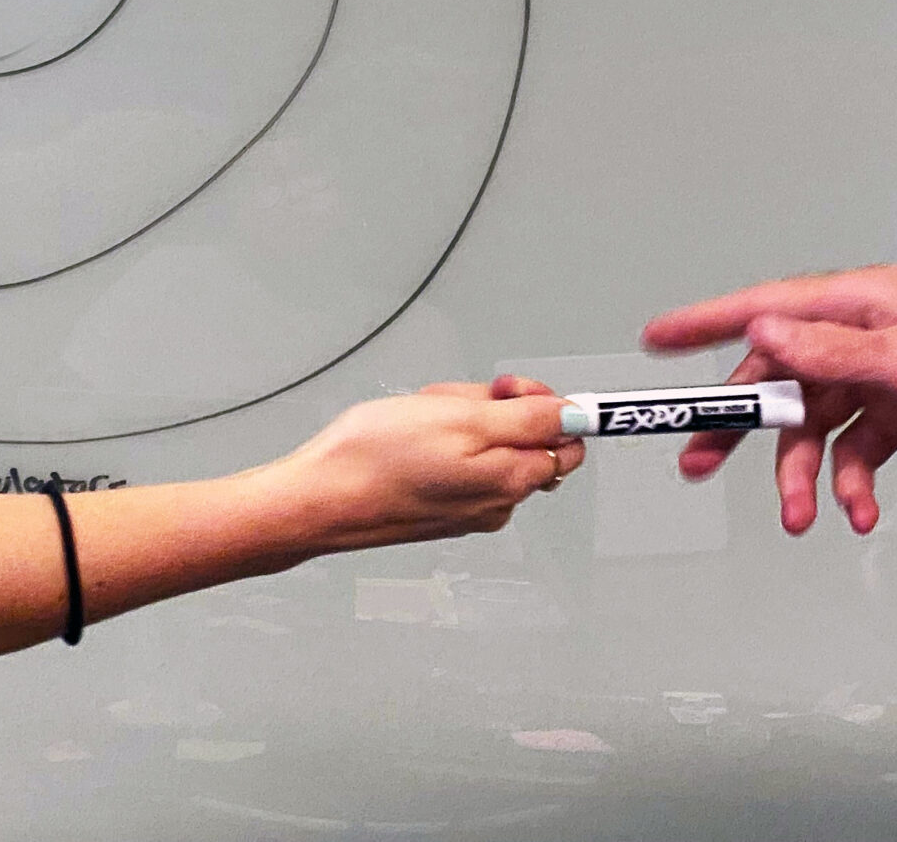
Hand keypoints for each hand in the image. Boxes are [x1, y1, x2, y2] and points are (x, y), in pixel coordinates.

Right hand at [265, 384, 582, 552]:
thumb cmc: (376, 459)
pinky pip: (459, 462)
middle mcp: (499, 502)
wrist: (318, 499)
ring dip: (461, 421)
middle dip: (494, 408)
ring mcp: (469, 508)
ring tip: (420, 418)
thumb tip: (578, 417)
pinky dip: (440, 441)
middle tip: (451, 402)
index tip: (506, 388)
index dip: (543, 401)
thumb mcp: (460, 417)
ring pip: (489, 446)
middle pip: (527, 438)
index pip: (568, 437)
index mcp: (513, 480)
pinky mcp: (441, 508)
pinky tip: (408, 437)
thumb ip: (529, 418)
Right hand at [641, 266, 896, 534]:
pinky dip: (852, 481)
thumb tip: (766, 334)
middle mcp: (863, 336)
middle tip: (702, 461)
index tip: (660, 338)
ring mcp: (883, 375)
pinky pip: (857, 449)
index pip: (765, 309)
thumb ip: (834, 351)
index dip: (706, 323)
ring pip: (816, 426)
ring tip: (801, 514)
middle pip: (779, 380)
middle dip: (742, 427)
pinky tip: (857, 508)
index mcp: (859, 304)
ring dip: (803, 472)